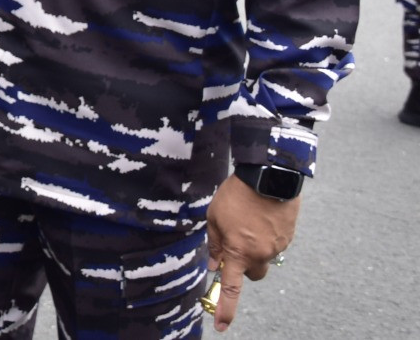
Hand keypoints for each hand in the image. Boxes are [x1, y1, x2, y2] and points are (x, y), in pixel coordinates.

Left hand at [205, 174, 300, 331]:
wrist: (269, 177)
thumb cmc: (236, 195)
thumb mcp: (214, 217)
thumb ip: (215, 243)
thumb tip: (214, 264)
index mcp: (239, 252)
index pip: (231, 288)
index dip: (226, 308)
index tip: (222, 325)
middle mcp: (260, 255)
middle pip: (253, 274)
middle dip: (244, 265)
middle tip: (235, 243)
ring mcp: (278, 248)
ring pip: (263, 257)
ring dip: (255, 247)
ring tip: (247, 220)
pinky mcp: (289, 237)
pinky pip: (274, 244)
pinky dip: (266, 236)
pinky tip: (260, 216)